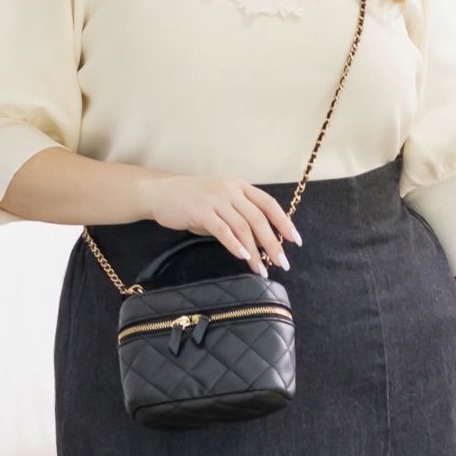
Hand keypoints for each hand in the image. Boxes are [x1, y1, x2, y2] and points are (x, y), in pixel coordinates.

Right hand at [134, 173, 302, 275]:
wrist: (159, 193)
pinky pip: (222, 230)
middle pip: (259, 219)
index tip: (295, 241)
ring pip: (243, 227)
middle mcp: (230, 189)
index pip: (269, 204)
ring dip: (255, 251)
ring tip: (261, 268)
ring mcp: (215, 199)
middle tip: (282, 263)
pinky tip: (243, 257)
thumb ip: (238, 218)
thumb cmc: (192, 201)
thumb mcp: (220, 204)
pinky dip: (234, 244)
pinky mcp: (200, 210)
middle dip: (273, 243)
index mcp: (240, 186)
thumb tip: (259, 242)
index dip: (284, 222)